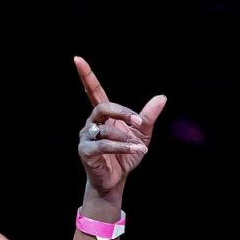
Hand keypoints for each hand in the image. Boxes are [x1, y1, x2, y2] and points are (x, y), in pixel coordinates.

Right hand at [75, 56, 165, 201]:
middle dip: (122, 112)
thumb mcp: (141, 134)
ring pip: (105, 128)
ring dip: (125, 136)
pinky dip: (122, 147)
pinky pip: (104, 144)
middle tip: (138, 122)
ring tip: (140, 146)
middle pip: (102, 106)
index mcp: (104, 115)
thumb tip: (162, 97)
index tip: (77, 59)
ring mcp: (87, 137)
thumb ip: (147, 116)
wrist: (117, 180)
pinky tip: (136, 150)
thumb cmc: (126, 155)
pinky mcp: (86, 152)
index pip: (93, 91)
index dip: (86, 75)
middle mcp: (92, 122)